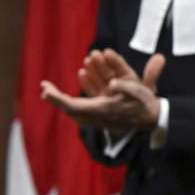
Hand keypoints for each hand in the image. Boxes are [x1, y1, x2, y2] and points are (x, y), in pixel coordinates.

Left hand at [40, 50, 165, 132]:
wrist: (150, 118)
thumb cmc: (144, 104)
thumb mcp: (139, 92)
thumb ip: (126, 86)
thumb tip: (112, 83)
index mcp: (100, 110)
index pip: (72, 105)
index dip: (57, 98)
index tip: (44, 90)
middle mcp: (94, 114)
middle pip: (69, 106)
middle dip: (56, 96)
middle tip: (44, 86)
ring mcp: (95, 115)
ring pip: (75, 104)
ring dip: (66, 93)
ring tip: (55, 83)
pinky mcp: (98, 112)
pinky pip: (83, 102)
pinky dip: (78, 91)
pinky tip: (80, 76)